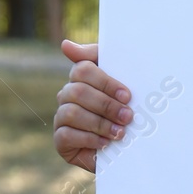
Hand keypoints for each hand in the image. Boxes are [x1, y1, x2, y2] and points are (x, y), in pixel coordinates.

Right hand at [53, 40, 131, 173]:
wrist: (131, 148)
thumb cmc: (125, 109)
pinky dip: (88, 139)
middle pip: (77, 92)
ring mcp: (62, 118)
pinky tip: (105, 144)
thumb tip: (65, 45)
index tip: (127, 95)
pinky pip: (66, 135)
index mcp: (81, 79)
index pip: (82, 70)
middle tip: (128, 116)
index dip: (105, 83)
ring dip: (99, 123)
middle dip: (106, 105)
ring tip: (120, 132)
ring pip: (71, 113)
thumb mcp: (121, 82)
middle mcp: (68, 96)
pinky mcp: (61, 141)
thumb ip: (98, 58)